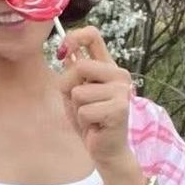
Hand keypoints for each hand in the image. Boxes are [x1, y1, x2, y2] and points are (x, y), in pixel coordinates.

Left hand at [56, 26, 137, 174]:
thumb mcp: (75, 93)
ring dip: (77, 109)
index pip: (92, 36)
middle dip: (69, 87)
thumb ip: (72, 74)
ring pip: (79, 92)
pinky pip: (85, 111)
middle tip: (80, 105)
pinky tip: (97, 125)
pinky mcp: (119, 108)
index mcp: (107, 67)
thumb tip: (65, 54)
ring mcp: (121, 90)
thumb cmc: (91, 121)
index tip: (63, 52)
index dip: (73, 38)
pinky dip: (84, 121)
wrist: (106, 149)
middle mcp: (118, 74)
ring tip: (91, 116)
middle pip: (80, 66)